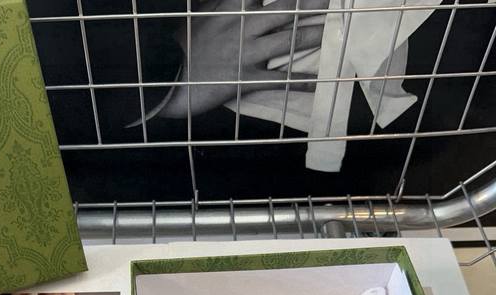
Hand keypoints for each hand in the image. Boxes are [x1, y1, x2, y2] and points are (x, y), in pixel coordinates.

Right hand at [160, 0, 327, 117]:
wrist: (164, 79)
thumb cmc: (182, 46)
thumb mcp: (200, 13)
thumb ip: (222, 1)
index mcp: (232, 5)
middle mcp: (243, 25)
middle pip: (286, 9)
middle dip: (312, 4)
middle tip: (332, 1)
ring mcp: (246, 52)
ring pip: (287, 41)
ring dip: (312, 36)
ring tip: (333, 32)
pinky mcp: (245, 79)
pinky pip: (277, 80)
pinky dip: (298, 82)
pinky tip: (316, 82)